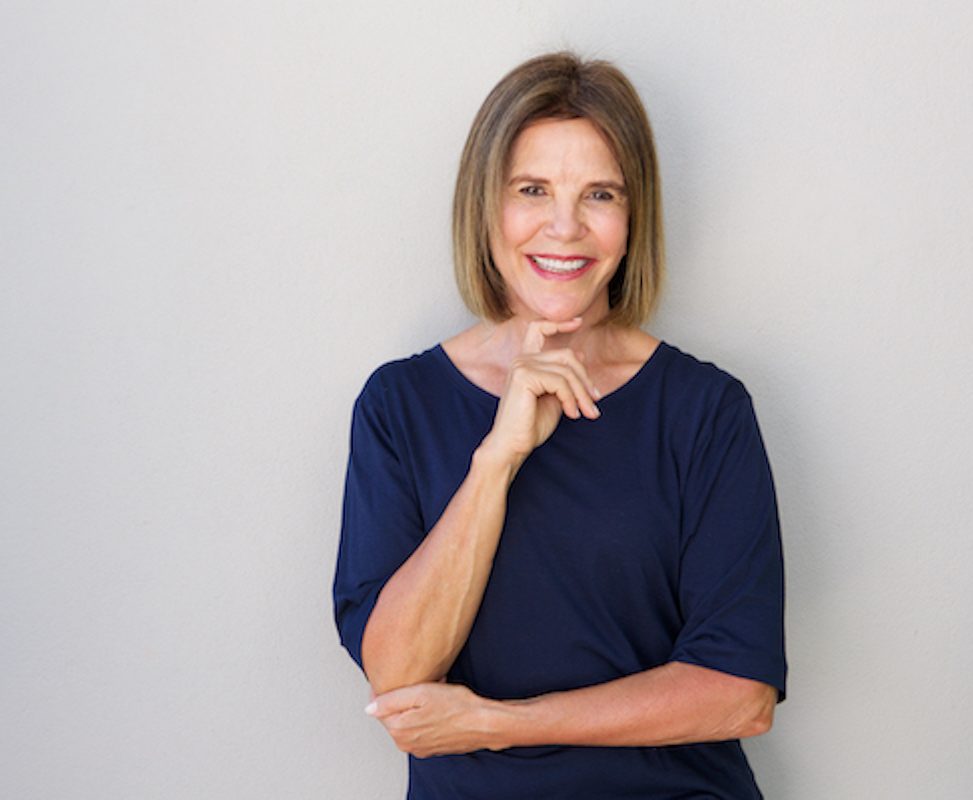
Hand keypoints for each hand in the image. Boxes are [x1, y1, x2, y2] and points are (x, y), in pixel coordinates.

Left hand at [365, 682, 507, 757]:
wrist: (485, 722)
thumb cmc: (457, 706)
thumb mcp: (420, 693)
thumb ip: (390, 700)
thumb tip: (369, 707)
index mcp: (399, 730)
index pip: (379, 706)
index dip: (387, 688)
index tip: (397, 676)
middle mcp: (406, 743)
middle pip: (393, 714)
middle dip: (402, 697)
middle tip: (419, 682)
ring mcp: (420, 747)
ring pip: (408, 720)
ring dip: (414, 706)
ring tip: (432, 691)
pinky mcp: (433, 746)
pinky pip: (421, 727)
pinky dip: (425, 715)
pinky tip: (440, 704)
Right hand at [481, 317, 600, 464]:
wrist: (512, 446)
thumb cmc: (531, 425)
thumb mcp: (555, 397)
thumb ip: (565, 377)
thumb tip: (580, 354)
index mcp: (526, 362)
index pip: (538, 329)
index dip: (559, 323)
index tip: (578, 322)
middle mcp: (522, 359)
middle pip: (567, 355)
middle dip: (585, 379)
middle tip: (595, 402)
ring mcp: (522, 365)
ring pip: (567, 370)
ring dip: (582, 394)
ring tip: (588, 413)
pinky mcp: (525, 376)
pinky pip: (560, 382)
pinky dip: (571, 399)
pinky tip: (572, 414)